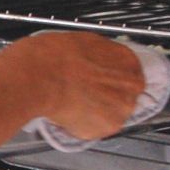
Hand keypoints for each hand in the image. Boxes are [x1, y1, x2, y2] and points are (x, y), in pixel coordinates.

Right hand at [1, 32, 145, 141]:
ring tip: (74, 103)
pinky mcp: (105, 128)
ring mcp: (121, 109)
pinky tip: (69, 112)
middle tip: (84, 92)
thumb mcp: (83, 41)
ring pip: (110, 114)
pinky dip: (83, 124)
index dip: (111, 78)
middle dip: (105, 96)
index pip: (130, 73)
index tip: (101, 80)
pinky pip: (96, 128)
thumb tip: (95, 61)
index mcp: (128, 60)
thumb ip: (100, 55)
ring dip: (96, 112)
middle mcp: (131, 86)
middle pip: (124, 95)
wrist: (38, 77)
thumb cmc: (52, 57)